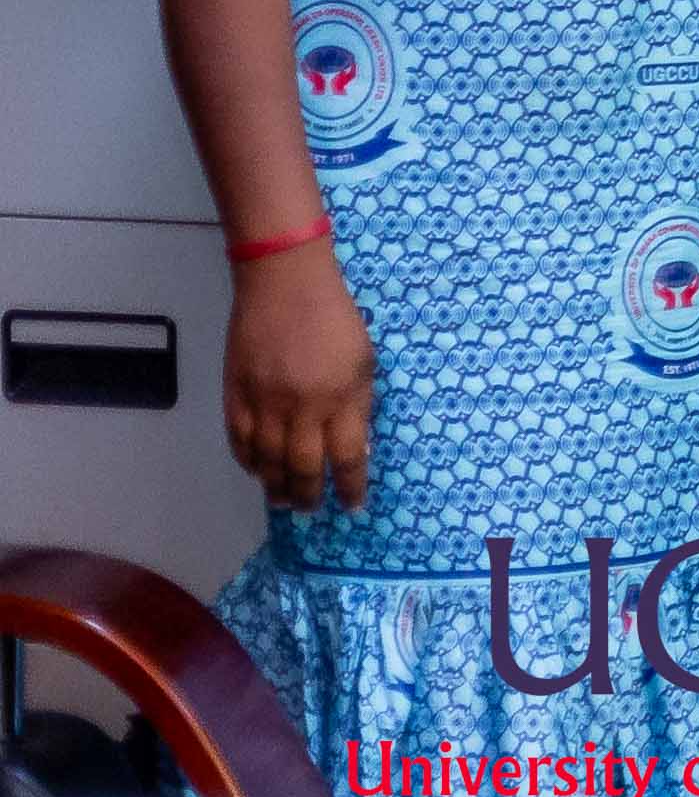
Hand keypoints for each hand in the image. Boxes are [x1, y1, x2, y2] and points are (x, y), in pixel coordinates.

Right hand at [223, 244, 372, 511]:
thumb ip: (358, 404)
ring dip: (275, 485)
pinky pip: (238, 440)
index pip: (347, 458)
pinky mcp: (235, 394)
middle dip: (308, 495)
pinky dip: (247, 461)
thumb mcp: (365, 360)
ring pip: (267, 461)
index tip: (353, 506)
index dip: (351, 487)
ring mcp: (264, 403)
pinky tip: (256, 471)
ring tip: (284, 500)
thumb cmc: (335, 318)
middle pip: (303, 467)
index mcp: (340, 398)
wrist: (284, 285)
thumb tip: (353, 445)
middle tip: (310, 511)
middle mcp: (301, 408)